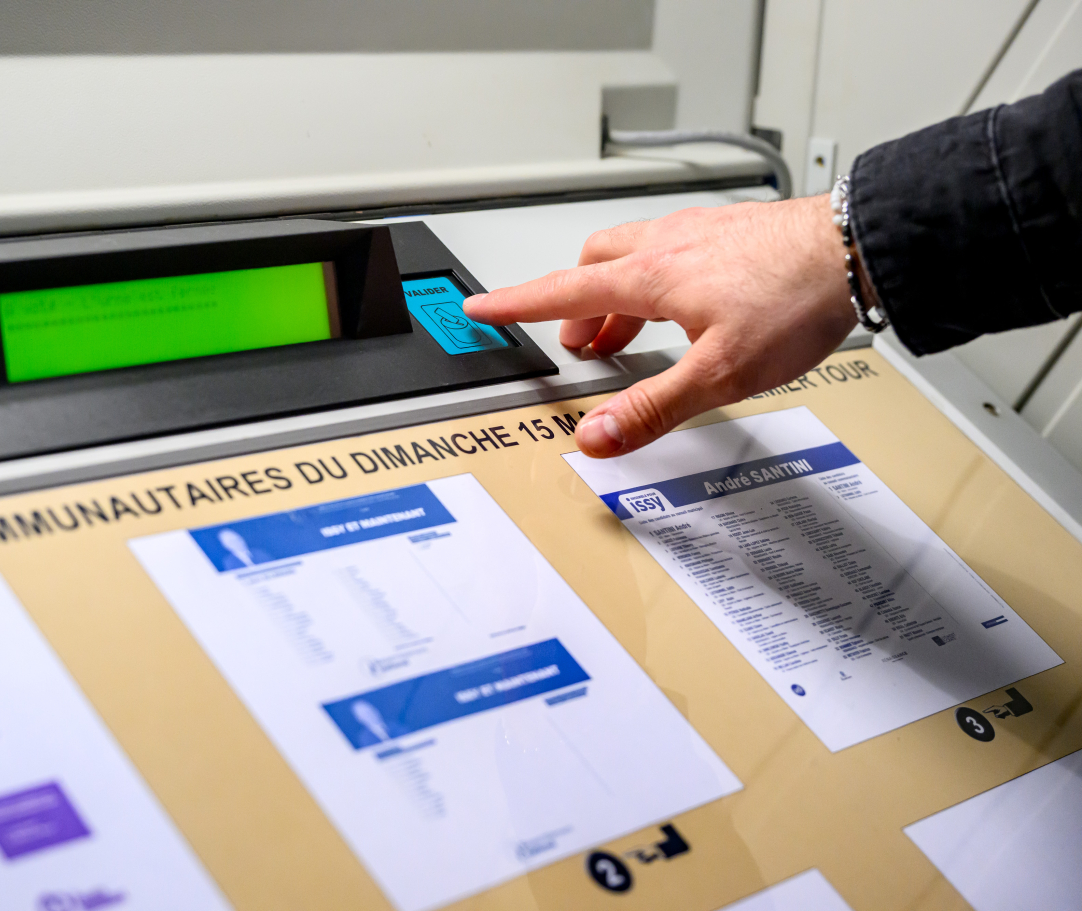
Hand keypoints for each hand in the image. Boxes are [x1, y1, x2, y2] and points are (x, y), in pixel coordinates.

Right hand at [463, 194, 856, 457]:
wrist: (857, 247)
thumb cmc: (795, 300)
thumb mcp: (718, 373)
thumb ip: (652, 407)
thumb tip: (597, 437)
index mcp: (650, 277)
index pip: (562, 292)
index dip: (515, 303)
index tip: (480, 306)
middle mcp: (666, 245)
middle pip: (592, 267)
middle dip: (570, 302)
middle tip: (572, 339)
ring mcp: (697, 233)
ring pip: (630, 255)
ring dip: (613, 294)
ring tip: (622, 332)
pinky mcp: (727, 232)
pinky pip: (667, 250)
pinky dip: (651, 280)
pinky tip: (681, 305)